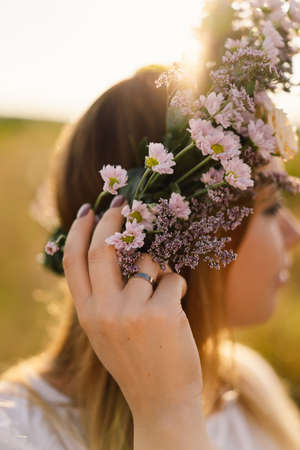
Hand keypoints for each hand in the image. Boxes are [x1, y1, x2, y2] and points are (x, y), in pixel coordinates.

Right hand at [62, 199, 202, 422]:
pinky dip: (178, 287)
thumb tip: (113, 250)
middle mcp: (104, 311)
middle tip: (125, 205)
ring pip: (148, 263)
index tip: (88, 210)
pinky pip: (173, 279)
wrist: (161, 402)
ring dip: (159, 269)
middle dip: (114, 219)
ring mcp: (133, 312)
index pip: (74, 262)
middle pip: (104, 249)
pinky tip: (177, 310)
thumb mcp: (105, 330)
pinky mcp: (163, 314)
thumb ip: (102, 296)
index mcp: (87, 314)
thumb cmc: (135, 360)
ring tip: (163, 294)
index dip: (80, 231)